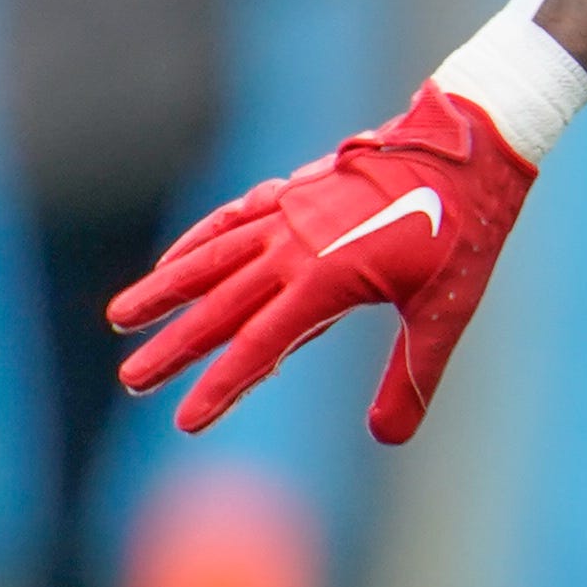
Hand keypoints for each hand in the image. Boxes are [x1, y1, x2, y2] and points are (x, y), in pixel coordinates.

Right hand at [111, 84, 532, 444]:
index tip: (185, 421)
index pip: (261, 346)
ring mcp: (288, 214)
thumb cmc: (463, 231)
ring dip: (165, 289)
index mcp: (328, 279)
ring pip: (211, 257)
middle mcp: (295, 246)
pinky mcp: (293, 192)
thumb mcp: (446, 309)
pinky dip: (198, 240)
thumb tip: (388, 438)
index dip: (222, 387)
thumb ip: (412, 374)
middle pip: (221, 306)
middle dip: (174, 347)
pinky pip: (232, 218)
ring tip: (120, 318)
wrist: (466, 148)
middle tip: (131, 380)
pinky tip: (172, 261)